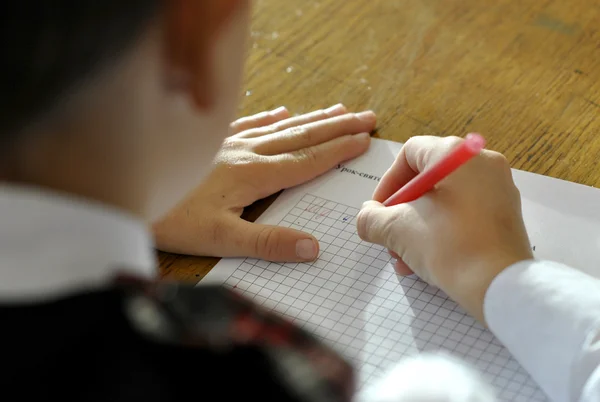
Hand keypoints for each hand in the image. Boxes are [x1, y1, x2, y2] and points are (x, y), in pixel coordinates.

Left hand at [153, 104, 375, 261]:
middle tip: (367, 117)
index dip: (338, 150)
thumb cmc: (172, 218)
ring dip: (312, 118)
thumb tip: (313, 248)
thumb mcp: (220, 239)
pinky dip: (270, 117)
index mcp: (254, 175)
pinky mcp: (213, 142)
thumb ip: (267, 243)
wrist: (128, 192)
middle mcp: (247, 152)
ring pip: (280, 126)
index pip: (307, 160)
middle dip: (336, 126)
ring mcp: (229, 143)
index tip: (365, 139)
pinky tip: (282, 112)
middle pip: (301, 136)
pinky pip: (249, 123)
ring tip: (339, 109)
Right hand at [356, 135, 531, 323]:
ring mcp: (499, 188)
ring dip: (416, 226)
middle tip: (390, 237)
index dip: (387, 183)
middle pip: (427, 178)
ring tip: (404, 258)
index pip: (409, 154)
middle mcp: (482, 162)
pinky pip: (463, 213)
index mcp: (457, 154)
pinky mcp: (506, 215)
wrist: (501, 287)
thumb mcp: (397, 230)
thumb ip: (371, 218)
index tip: (378, 212)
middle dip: (401, 211)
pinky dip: (441, 231)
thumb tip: (368, 216)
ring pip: (444, 200)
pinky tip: (426, 262)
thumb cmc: (450, 246)